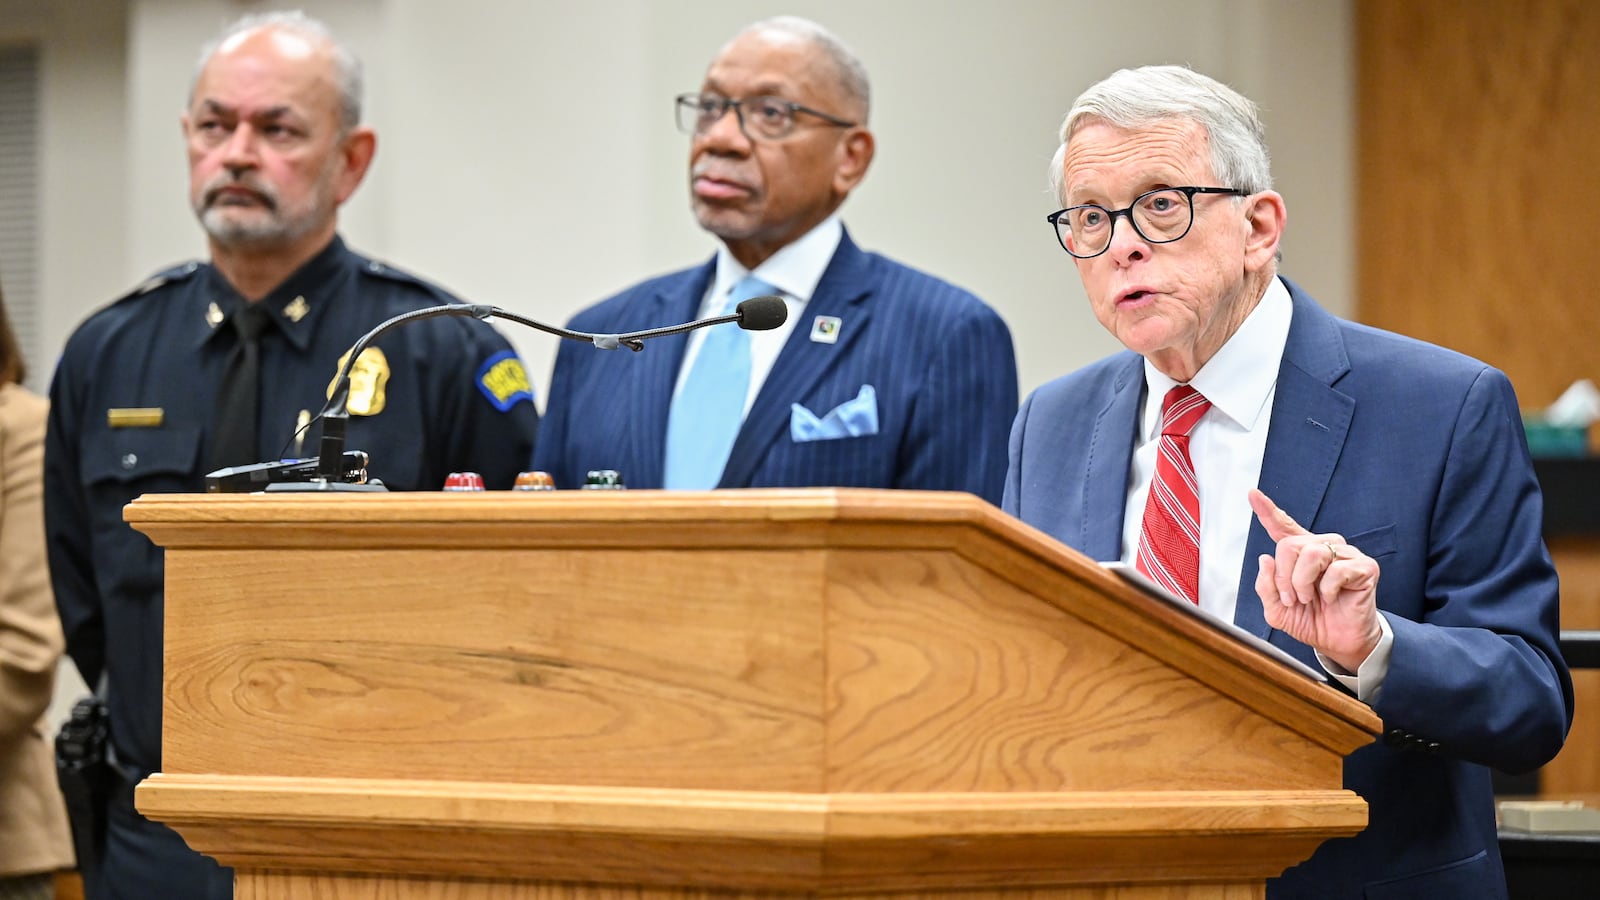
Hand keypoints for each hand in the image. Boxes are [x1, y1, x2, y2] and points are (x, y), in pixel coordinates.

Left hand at [1249, 488, 1382, 671]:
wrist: (1338, 643)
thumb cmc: (1312, 621)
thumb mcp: (1277, 610)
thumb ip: (1266, 587)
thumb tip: (1265, 559)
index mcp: (1301, 555)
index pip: (1283, 527)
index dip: (1267, 510)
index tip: (1253, 494)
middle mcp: (1323, 548)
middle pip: (1290, 545)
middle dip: (1283, 577)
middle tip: (1291, 598)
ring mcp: (1345, 555)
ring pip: (1312, 552)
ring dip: (1302, 582)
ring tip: (1307, 599)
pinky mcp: (1365, 567)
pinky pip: (1336, 570)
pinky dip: (1327, 590)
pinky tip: (1331, 599)